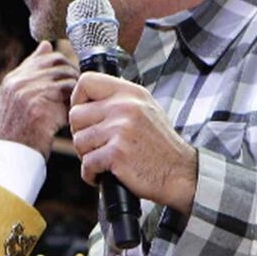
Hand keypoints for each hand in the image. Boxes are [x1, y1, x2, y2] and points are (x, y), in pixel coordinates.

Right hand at [0, 41, 78, 157]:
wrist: (6, 157)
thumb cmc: (13, 132)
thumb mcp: (13, 99)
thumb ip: (29, 72)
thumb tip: (45, 45)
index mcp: (13, 79)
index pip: (45, 57)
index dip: (62, 66)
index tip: (69, 79)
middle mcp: (19, 82)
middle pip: (59, 64)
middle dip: (73, 76)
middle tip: (75, 94)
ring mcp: (29, 93)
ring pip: (67, 79)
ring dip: (75, 93)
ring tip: (72, 107)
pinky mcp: (40, 107)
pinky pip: (68, 97)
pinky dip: (73, 106)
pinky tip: (69, 118)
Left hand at [69, 72, 196, 214]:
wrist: (180, 173)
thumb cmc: (160, 146)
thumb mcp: (145, 109)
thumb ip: (118, 101)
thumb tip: (85, 101)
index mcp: (131, 93)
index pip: (87, 81)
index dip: (78, 99)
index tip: (85, 116)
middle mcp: (125, 107)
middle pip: (76, 115)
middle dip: (81, 133)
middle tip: (97, 145)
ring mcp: (120, 129)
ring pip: (78, 140)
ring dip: (87, 155)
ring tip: (105, 159)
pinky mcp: (116, 153)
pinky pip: (87, 163)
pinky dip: (91, 174)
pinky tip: (104, 174)